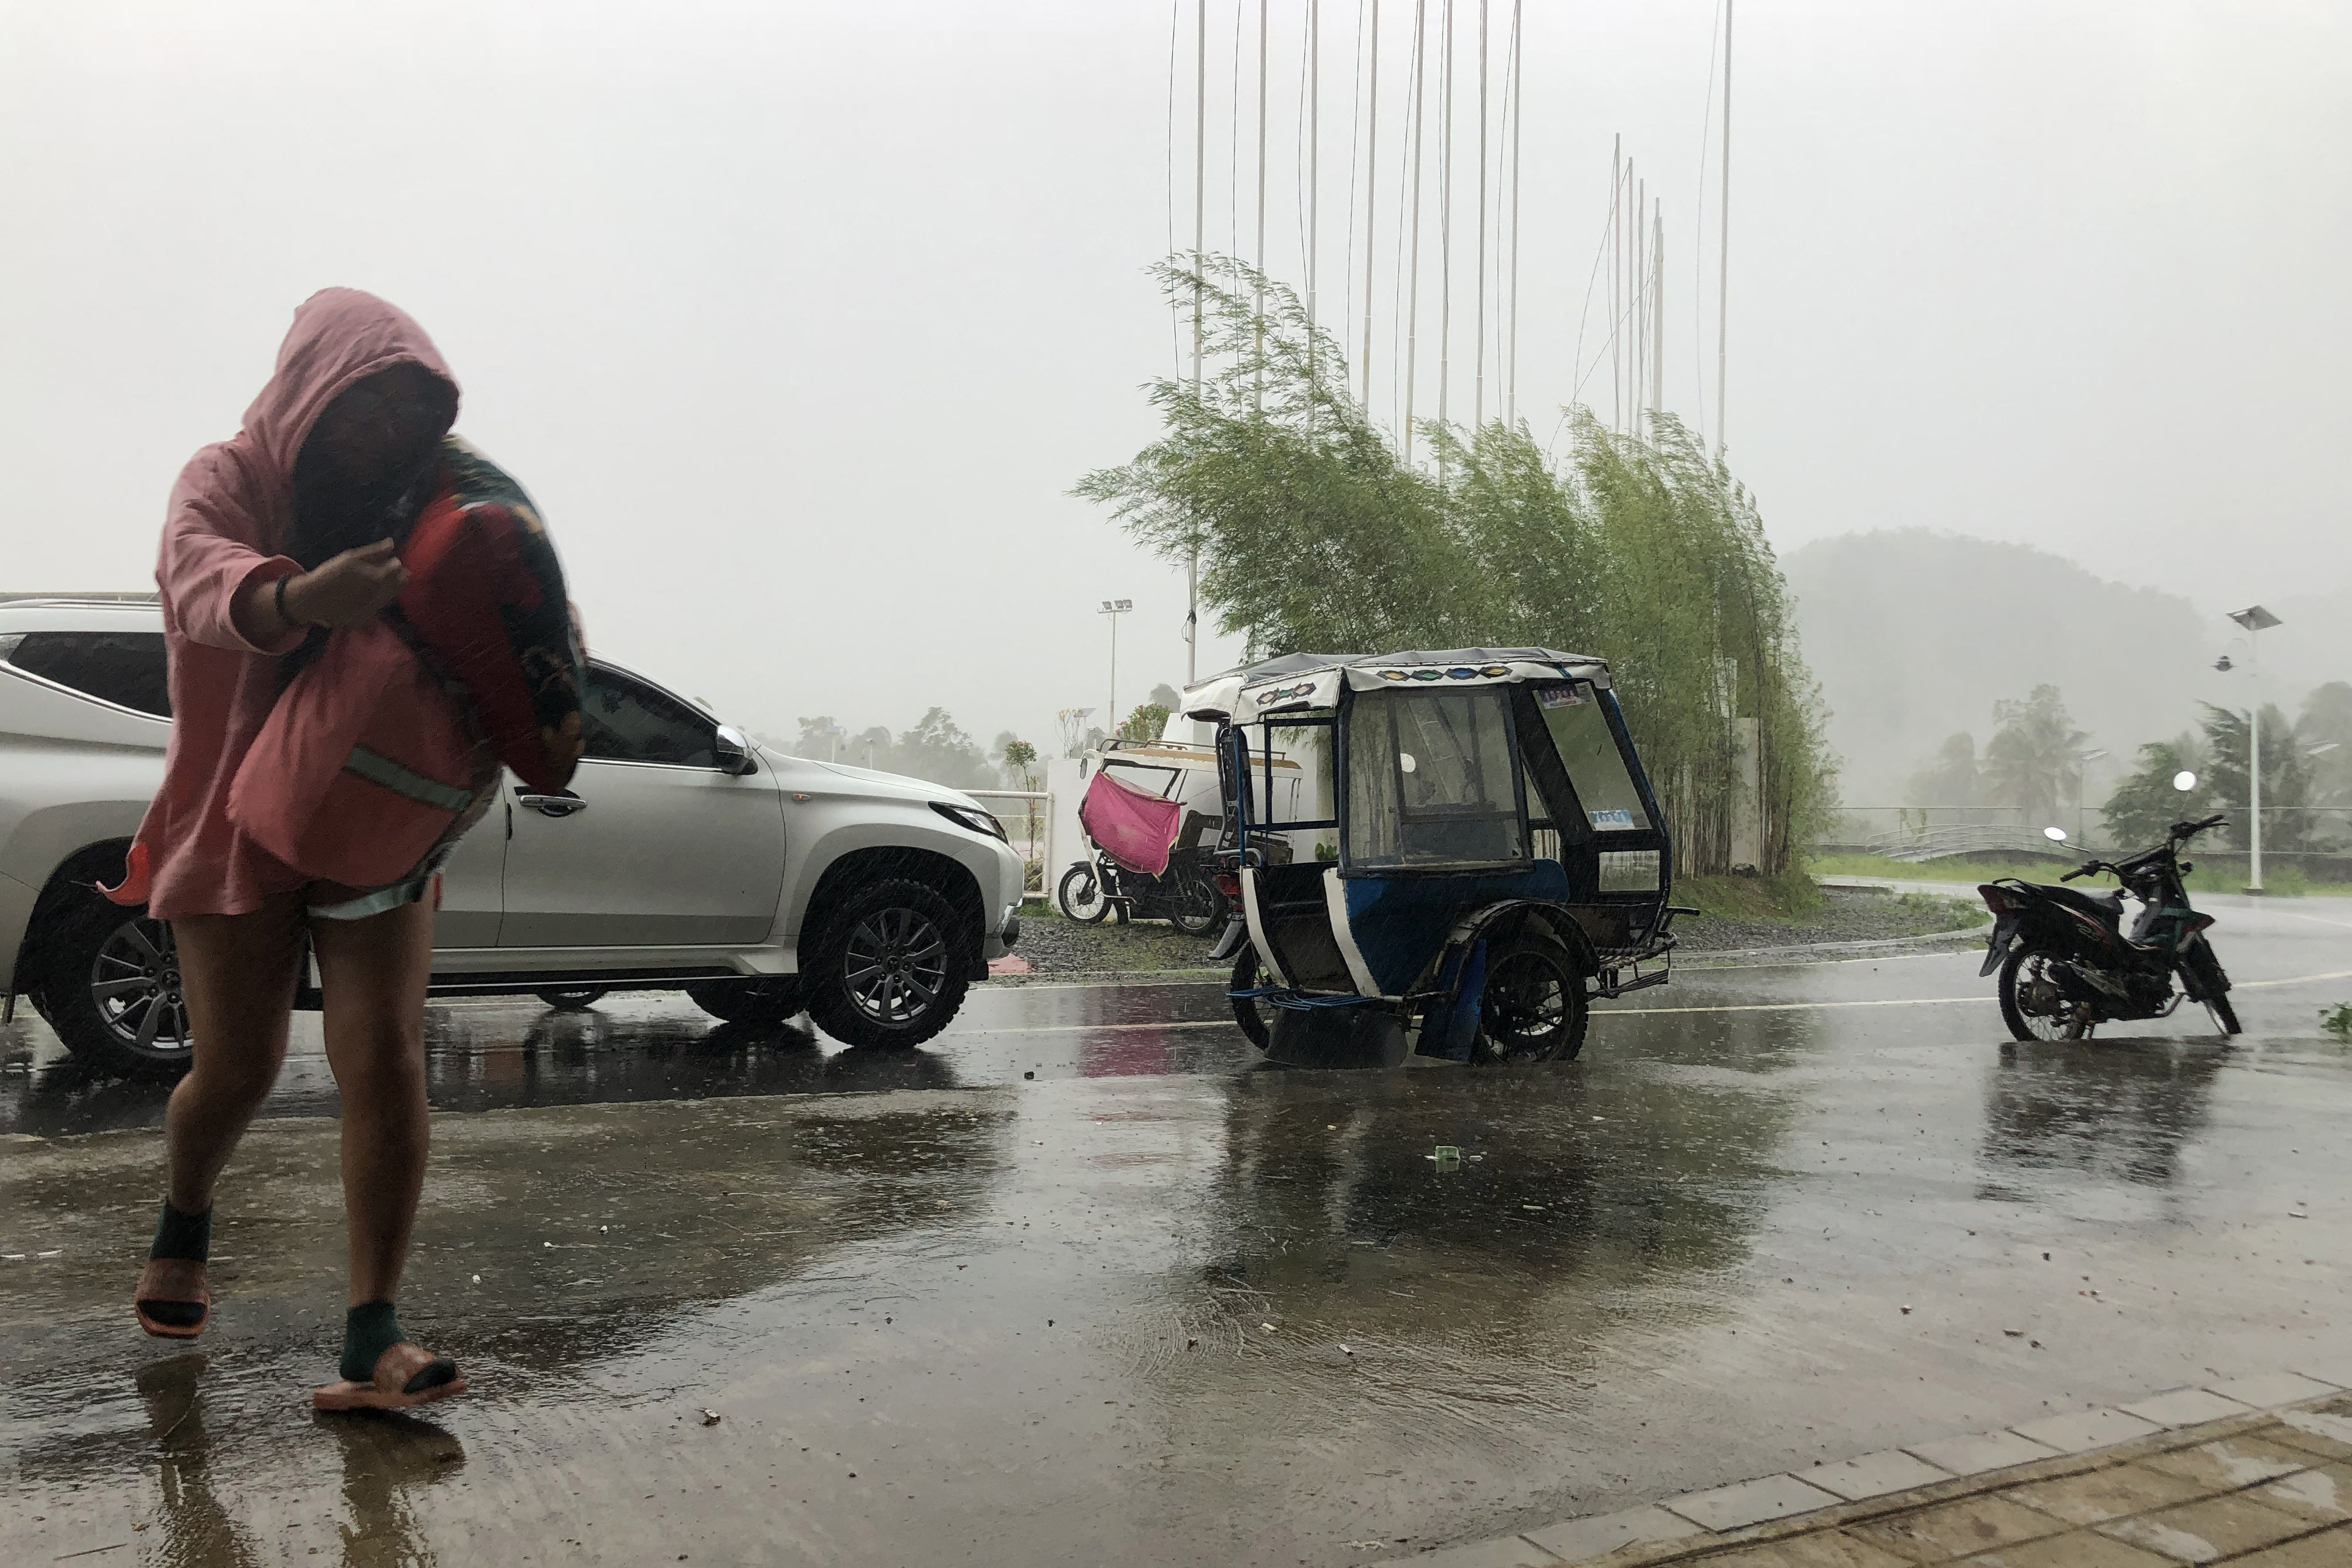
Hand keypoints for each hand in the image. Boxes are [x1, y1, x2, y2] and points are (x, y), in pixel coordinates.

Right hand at [283, 540, 407, 628]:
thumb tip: (391, 544)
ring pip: (389, 598)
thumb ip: (373, 552)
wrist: (311, 599)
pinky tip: (368, 595)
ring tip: (378, 583)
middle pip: (397, 586)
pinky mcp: (364, 620)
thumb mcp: (350, 558)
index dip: (395, 564)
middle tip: (388, 573)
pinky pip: (377, 609)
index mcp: (378, 579)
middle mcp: (379, 596)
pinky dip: (376, 601)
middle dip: (396, 578)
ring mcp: (372, 611)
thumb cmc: (329, 574)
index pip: (397, 570)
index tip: (391, 562)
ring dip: (388, 590)